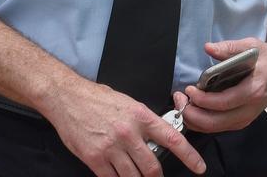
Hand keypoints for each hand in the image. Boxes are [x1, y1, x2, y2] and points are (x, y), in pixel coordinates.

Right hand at [42, 79, 204, 176]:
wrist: (67, 98)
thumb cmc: (98, 99)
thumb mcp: (128, 103)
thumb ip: (144, 122)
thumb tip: (156, 139)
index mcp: (141, 116)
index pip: (172, 138)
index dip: (189, 156)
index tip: (199, 167)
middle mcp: (129, 133)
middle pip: (153, 167)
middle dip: (156, 176)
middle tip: (155, 176)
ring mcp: (111, 147)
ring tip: (137, 176)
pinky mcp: (95, 159)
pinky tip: (118, 176)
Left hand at [180, 38, 266, 133]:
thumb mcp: (251, 46)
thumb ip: (229, 47)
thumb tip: (208, 48)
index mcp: (254, 90)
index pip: (224, 102)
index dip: (203, 100)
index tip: (190, 90)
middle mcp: (251, 108)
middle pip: (217, 122)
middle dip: (194, 115)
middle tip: (181, 101)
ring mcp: (247, 117)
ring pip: (216, 128)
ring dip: (196, 120)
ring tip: (183, 105)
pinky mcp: (242, 120)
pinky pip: (219, 127)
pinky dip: (203, 122)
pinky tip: (193, 110)